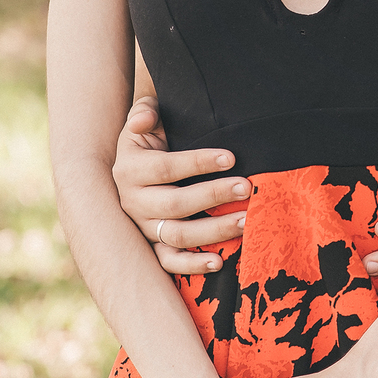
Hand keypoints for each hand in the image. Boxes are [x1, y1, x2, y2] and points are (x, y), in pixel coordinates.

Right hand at [113, 97, 248, 274]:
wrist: (135, 169)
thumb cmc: (150, 139)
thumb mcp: (144, 119)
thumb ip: (145, 111)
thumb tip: (141, 121)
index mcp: (130, 169)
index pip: (166, 167)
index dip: (198, 162)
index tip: (231, 157)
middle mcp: (133, 201)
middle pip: (175, 204)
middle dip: (214, 195)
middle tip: (247, 187)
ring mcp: (143, 227)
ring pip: (177, 235)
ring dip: (213, 230)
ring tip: (246, 221)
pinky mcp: (152, 247)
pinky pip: (169, 262)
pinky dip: (192, 265)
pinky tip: (219, 262)